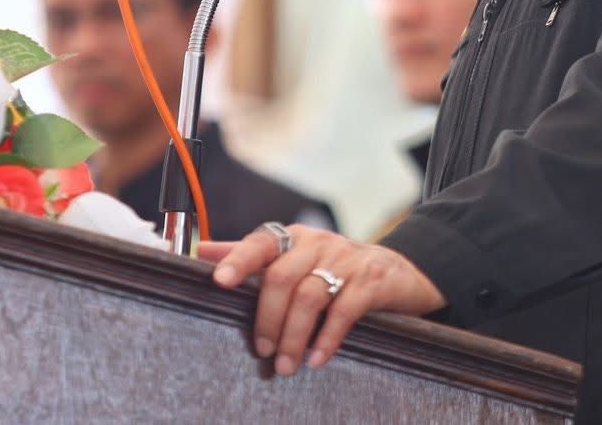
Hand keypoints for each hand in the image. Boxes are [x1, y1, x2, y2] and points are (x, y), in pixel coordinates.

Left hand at [200, 224, 446, 376]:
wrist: (400, 271)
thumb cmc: (336, 268)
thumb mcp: (296, 256)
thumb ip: (251, 254)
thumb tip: (201, 251)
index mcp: (295, 237)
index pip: (261, 242)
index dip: (239, 260)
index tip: (219, 281)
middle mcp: (319, 243)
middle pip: (282, 276)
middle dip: (267, 318)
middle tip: (262, 350)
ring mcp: (347, 260)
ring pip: (310, 296)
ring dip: (294, 336)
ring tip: (286, 365)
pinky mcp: (372, 281)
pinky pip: (344, 310)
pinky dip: (327, 337)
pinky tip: (317, 359)